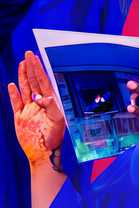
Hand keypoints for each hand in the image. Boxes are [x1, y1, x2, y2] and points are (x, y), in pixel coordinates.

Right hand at [7, 51, 64, 166]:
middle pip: (34, 81)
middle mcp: (39, 104)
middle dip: (31, 67)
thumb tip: (44, 96)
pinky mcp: (20, 117)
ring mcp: (29, 109)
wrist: (42, 153)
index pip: (42, 81)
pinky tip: (12, 85)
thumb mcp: (57, 122)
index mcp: (49, 103)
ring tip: (22, 64)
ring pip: (25, 88)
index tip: (34, 58)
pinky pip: (16, 102)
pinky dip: (14, 93)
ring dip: (23, 76)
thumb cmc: (53, 139)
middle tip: (28, 54)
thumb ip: (52, 107)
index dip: (38, 69)